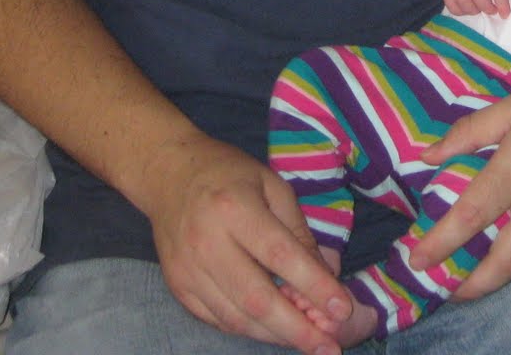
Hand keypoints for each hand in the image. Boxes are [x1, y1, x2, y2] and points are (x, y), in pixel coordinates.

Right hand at [139, 131, 350, 354]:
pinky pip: (217, 319)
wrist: (168, 173)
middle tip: (329, 348)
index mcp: (236, 208)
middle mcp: (207, 242)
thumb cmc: (229, 174)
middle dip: (296, 328)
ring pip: (235, 318)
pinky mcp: (178, 286)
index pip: (280, 255)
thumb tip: (327, 275)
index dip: (313, 285)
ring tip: (308, 342)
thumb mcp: (272, 186)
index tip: (342, 309)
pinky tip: (273, 330)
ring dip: (275, 335)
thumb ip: (298, 232)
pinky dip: (248, 329)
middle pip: (256, 298)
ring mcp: (188, 269)